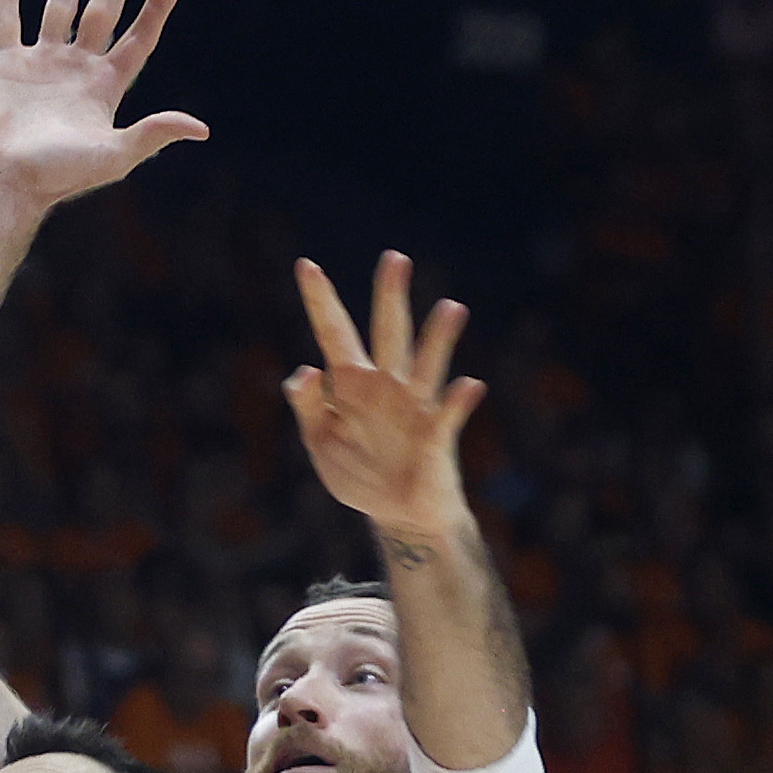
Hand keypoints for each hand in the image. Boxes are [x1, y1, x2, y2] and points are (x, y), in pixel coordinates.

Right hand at [0, 0, 208, 217]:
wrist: (4, 184)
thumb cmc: (58, 177)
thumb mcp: (114, 157)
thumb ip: (153, 134)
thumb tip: (202, 129)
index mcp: (104, 88)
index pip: (138, 38)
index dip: (157, 7)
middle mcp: (75, 70)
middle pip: (104, 12)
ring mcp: (40, 64)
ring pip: (60, 7)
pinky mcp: (5, 66)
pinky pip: (7, 23)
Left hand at [284, 252, 482, 541]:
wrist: (400, 514)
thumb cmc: (359, 471)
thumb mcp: (320, 442)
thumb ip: (308, 407)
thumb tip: (302, 371)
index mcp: (352, 385)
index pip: (334, 334)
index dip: (320, 302)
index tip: (305, 266)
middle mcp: (387, 387)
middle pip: (388, 334)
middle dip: (389, 298)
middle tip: (394, 258)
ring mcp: (415, 409)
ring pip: (427, 366)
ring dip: (438, 339)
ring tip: (451, 308)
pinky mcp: (436, 438)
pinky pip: (449, 415)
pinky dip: (459, 401)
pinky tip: (470, 385)